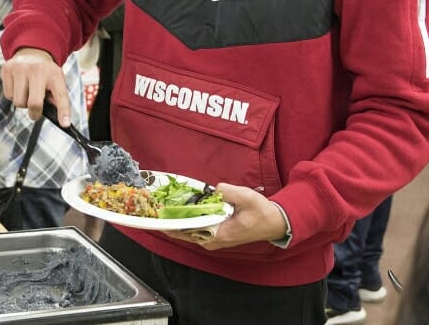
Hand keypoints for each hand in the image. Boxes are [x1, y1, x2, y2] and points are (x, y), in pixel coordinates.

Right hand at [0, 48, 70, 125]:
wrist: (32, 52)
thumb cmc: (46, 72)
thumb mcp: (56, 81)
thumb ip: (57, 98)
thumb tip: (59, 118)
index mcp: (54, 74)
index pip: (60, 95)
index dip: (63, 111)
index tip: (65, 124)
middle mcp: (37, 70)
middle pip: (34, 104)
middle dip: (35, 113)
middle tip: (36, 111)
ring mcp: (20, 69)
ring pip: (18, 102)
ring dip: (23, 103)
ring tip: (27, 93)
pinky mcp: (7, 70)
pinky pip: (8, 95)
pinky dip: (13, 95)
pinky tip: (18, 86)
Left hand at [161, 183, 287, 249]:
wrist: (274, 222)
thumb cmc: (261, 213)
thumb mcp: (246, 198)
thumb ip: (228, 192)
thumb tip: (214, 189)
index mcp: (218, 235)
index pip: (188, 231)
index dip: (171, 223)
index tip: (157, 215)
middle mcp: (212, 240)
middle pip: (183, 232)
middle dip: (169, 219)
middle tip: (154, 206)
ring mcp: (213, 238)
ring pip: (188, 230)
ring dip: (176, 218)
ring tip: (161, 206)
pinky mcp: (215, 233)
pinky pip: (195, 227)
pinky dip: (186, 218)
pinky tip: (178, 208)